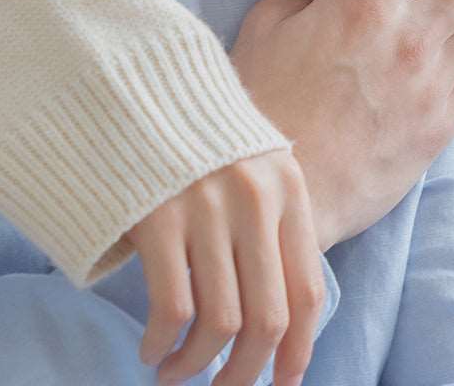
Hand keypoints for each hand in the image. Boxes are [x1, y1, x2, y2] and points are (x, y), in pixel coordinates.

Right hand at [126, 149, 324, 385]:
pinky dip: (162, 342)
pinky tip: (153, 348)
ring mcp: (207, 209)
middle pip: (267, 318)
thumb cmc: (206, 146)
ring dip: (196, 366)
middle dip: (245, 374)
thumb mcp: (259, 171)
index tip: (284, 383)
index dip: (299, 350)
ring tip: (177, 374)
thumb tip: (283, 319)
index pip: (306, 291)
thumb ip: (275, 228)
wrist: (147, 96)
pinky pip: (172, 308)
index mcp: (289, 190)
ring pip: (219, 323)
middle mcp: (255, 201)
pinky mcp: (158, 218)